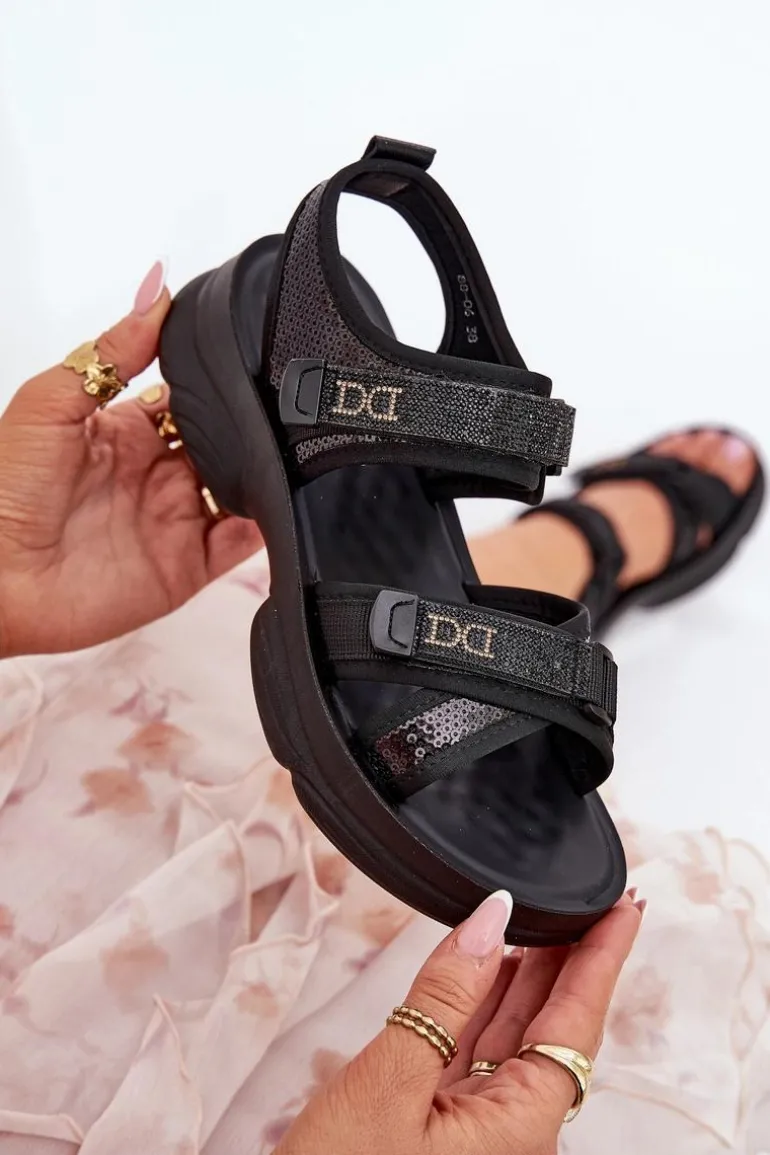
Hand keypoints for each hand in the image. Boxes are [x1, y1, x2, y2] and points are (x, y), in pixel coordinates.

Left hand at [0, 263, 261, 657]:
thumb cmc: (2, 491)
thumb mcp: (51, 402)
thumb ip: (110, 352)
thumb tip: (155, 292)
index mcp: (124, 431)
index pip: (188, 398)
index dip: (218, 383)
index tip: (251, 360)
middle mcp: (154, 475)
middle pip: (223, 442)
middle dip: (251, 425)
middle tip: (280, 405)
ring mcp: (174, 521)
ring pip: (241, 488)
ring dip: (265, 470)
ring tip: (288, 449)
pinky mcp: (185, 566)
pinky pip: (240, 544)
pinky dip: (268, 527)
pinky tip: (278, 503)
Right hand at [276, 890, 642, 1154]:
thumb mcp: (390, 1082)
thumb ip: (443, 997)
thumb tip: (487, 921)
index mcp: (520, 1128)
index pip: (578, 1022)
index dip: (602, 957)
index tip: (624, 907)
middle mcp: (511, 1131)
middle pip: (554, 1027)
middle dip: (568, 958)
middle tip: (583, 899)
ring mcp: (477, 1132)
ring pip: (513, 1038)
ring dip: (524, 977)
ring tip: (536, 920)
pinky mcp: (442, 1129)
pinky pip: (474, 1055)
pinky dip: (478, 1006)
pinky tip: (482, 971)